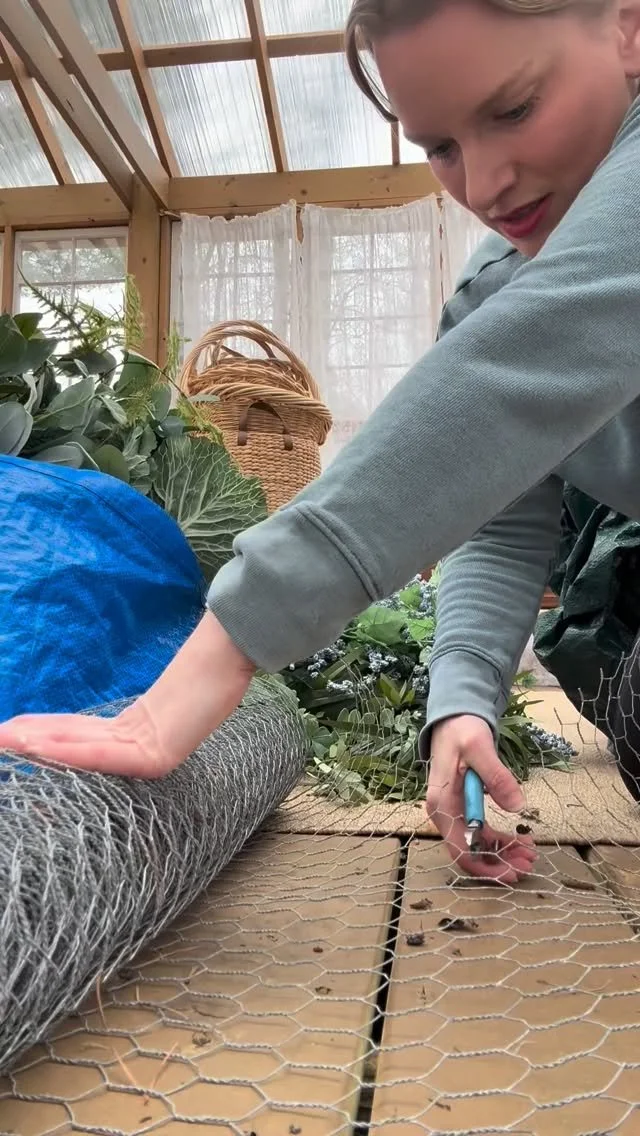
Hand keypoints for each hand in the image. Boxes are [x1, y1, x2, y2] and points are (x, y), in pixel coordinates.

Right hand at [0, 612, 254, 778]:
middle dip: (31, 745)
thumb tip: (136, 691)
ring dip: (43, 751)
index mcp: (132, 731)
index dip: (42, 735)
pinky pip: (110, 755)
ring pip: (84, 754)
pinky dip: (76, 752)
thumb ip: (144, 693)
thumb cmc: (206, 672)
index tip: (9, 731)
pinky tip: (46, 747)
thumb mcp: (168, 686)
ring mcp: (145, 752)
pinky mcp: (159, 755)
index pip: (77, 735)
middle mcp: (134, 745)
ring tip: (9, 744)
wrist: (231, 660)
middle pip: (73, 747)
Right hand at [426, 714, 536, 884]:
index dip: (485, 866)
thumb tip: (518, 807)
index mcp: (443, 804)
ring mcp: (454, 811)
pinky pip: (482, 831)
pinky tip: (521, 840)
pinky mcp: (465, 807)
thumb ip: (497, 776)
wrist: (454, 717)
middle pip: (471, 851)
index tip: (510, 872)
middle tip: (530, 863)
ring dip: (503, 853)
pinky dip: (501, 840)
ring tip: (530, 854)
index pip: (459, 848)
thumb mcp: (480, 747)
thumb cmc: (462, 730)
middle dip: (500, 862)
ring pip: (478, 844)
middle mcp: (445, 813)